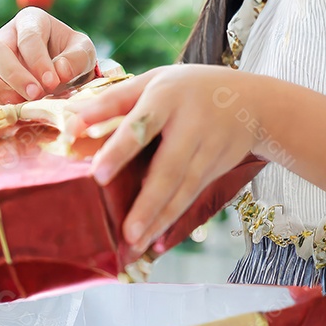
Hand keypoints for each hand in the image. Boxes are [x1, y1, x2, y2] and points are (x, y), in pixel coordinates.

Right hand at [0, 7, 95, 104]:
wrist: (63, 74)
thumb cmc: (71, 57)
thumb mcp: (84, 53)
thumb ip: (77, 58)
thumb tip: (60, 71)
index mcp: (31, 20)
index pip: (28, 37)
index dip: (38, 61)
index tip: (52, 82)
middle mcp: (6, 34)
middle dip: (15, 75)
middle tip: (35, 95)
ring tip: (20, 104)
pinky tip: (11, 107)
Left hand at [65, 64, 259, 258]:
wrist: (253, 101)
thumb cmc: (189, 88)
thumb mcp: (155, 80)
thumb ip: (114, 100)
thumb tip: (72, 121)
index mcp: (168, 96)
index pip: (142, 124)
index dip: (120, 149)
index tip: (97, 174)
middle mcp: (192, 124)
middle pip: (169, 167)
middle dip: (148, 202)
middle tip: (126, 232)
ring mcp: (208, 150)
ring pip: (183, 190)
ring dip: (159, 220)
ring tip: (135, 245)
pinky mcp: (216, 170)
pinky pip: (191, 198)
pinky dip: (174, 221)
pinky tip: (155, 242)